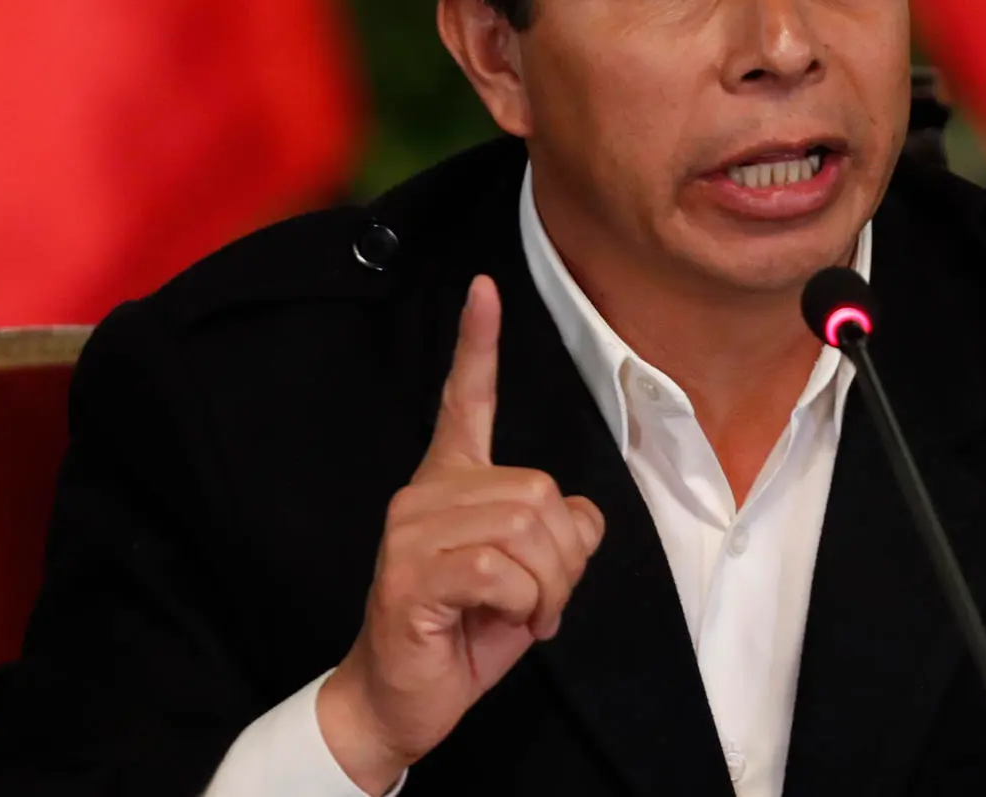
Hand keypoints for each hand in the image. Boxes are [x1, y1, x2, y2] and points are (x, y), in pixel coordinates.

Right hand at [318, 275, 605, 792]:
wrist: (405, 698)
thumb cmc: (468, 630)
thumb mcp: (531, 577)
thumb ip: (558, 533)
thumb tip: (580, 518)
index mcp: (452, 480)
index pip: (466, 400)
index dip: (478, 344)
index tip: (484, 288)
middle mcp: (426, 492)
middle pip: (540, 493)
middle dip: (564, 559)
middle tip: (542, 600)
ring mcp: (411, 530)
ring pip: (526, 530)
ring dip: (547, 586)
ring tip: (524, 613)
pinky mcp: (408, 573)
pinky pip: (500, 569)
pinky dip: (524, 604)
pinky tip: (506, 624)